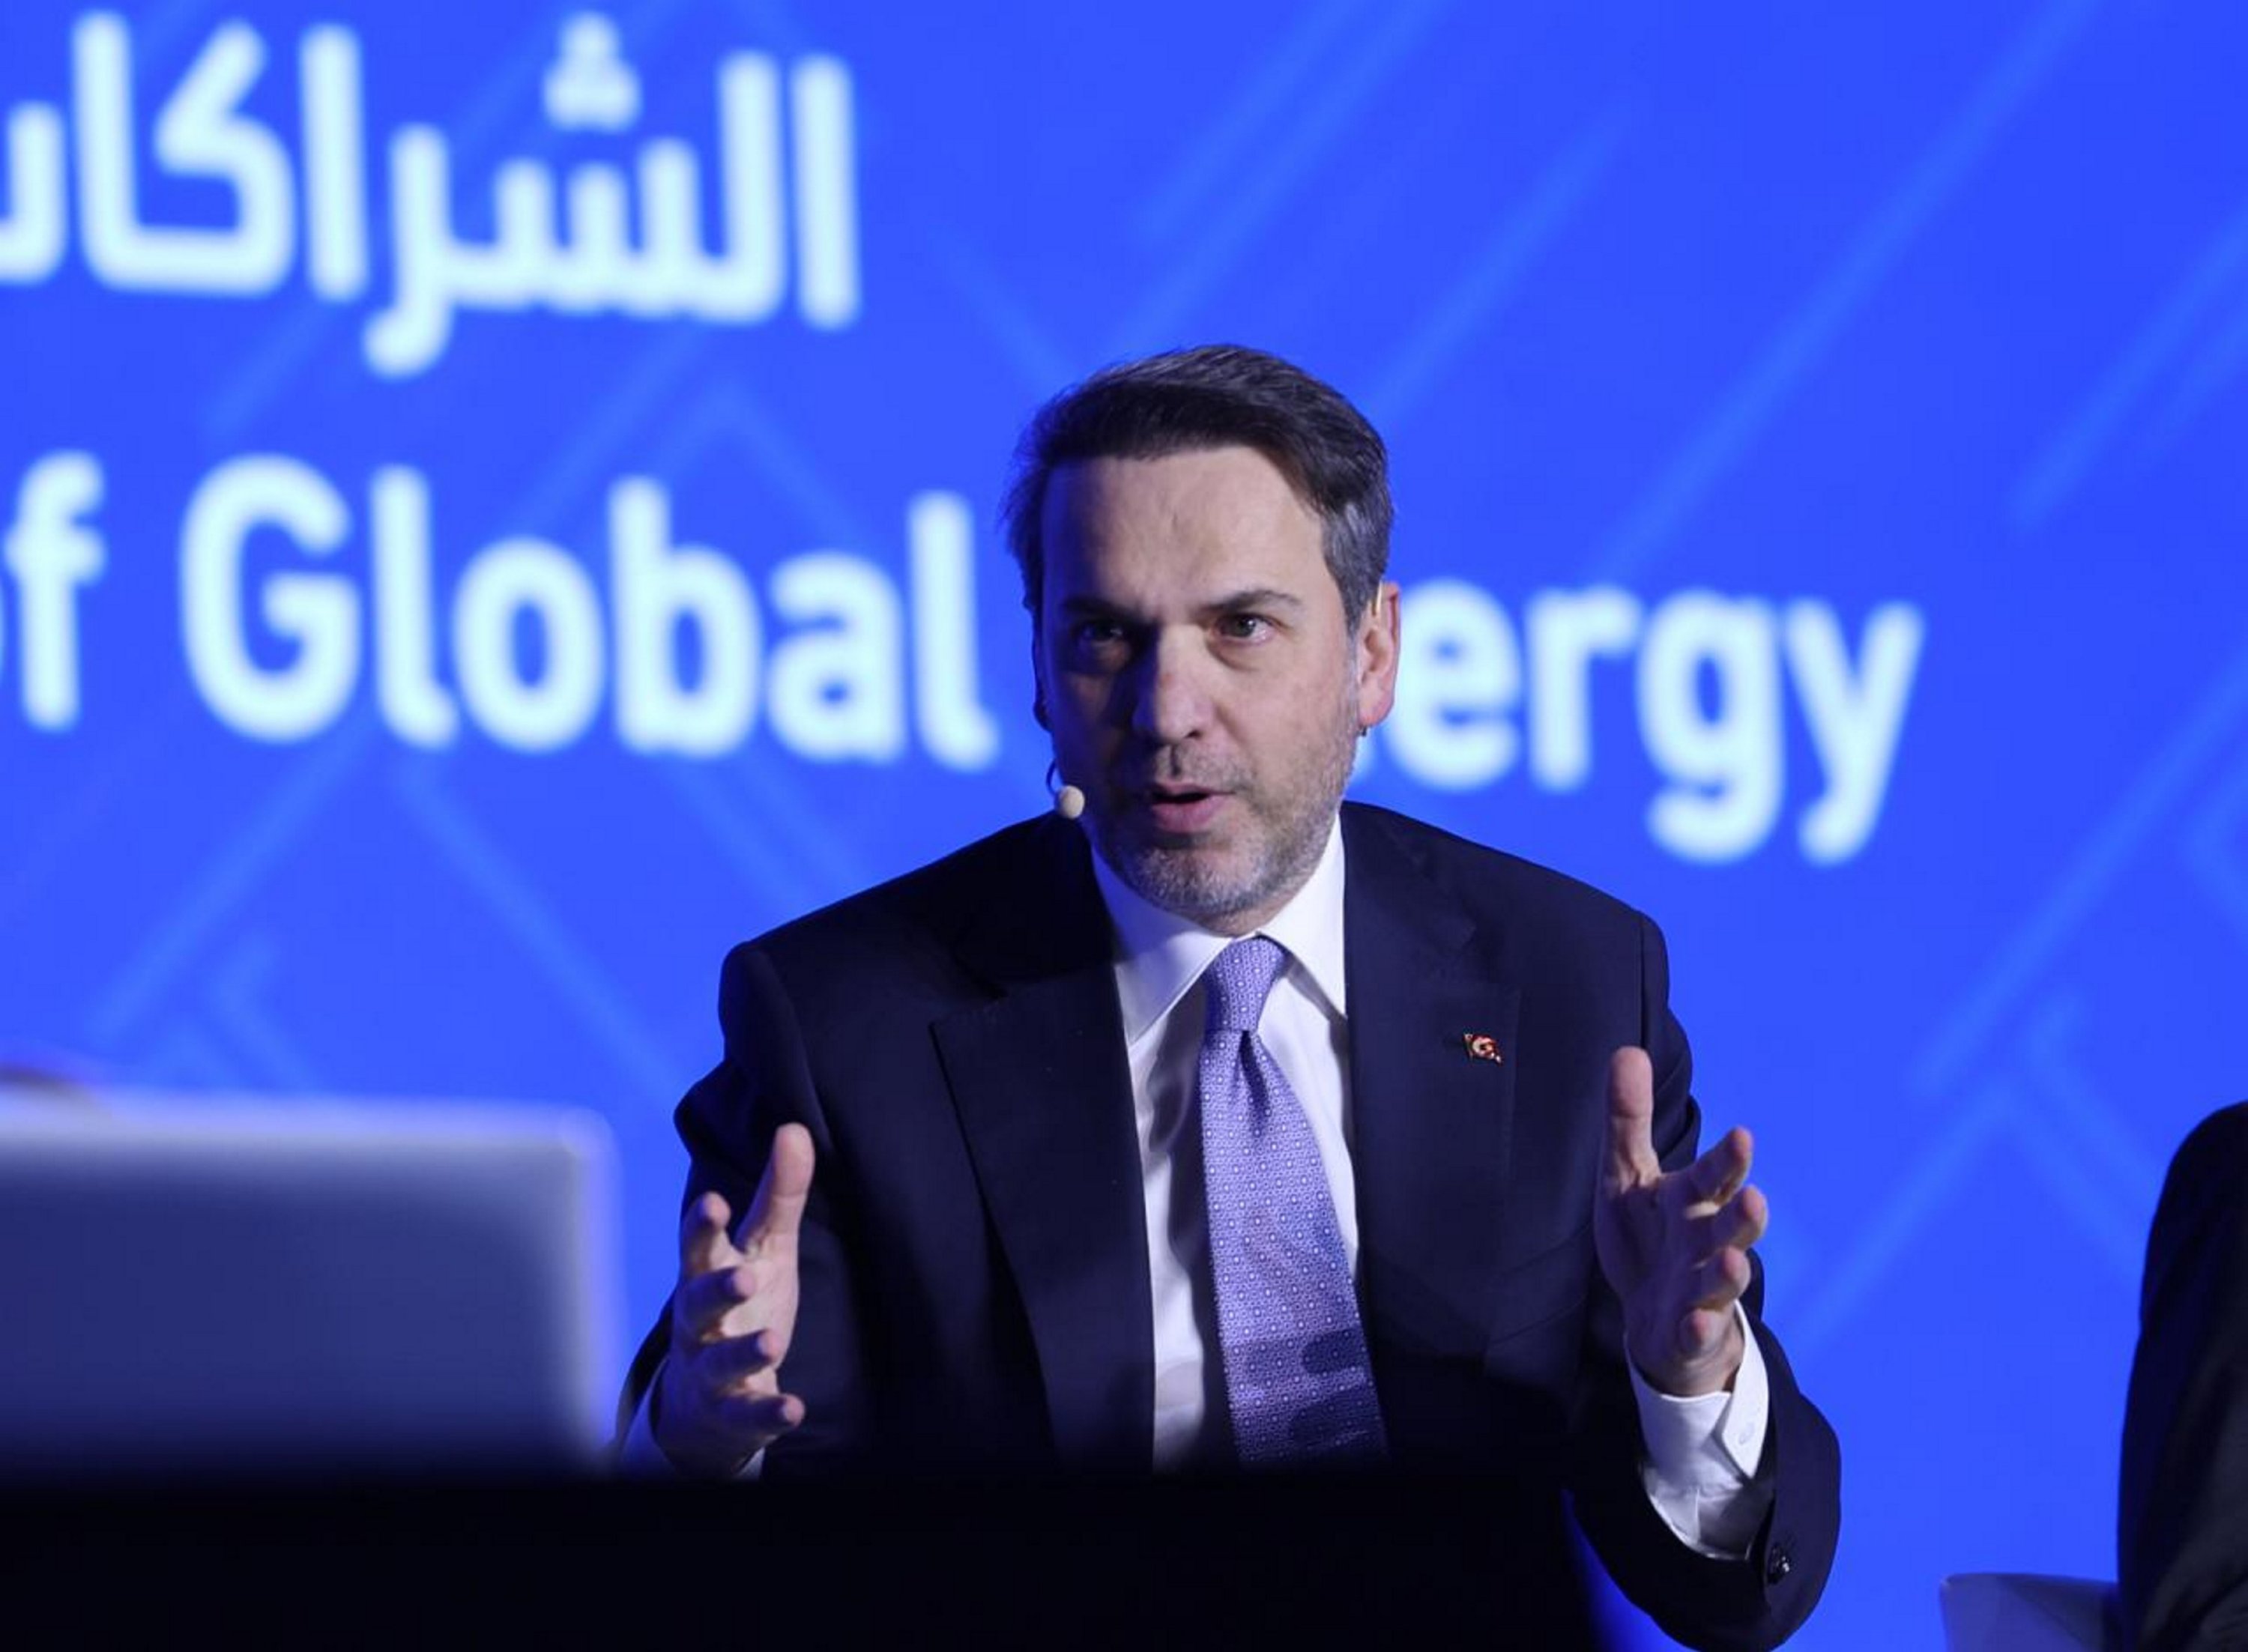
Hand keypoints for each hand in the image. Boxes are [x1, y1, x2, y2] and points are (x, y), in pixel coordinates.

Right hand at [651, 1122, 814, 1472]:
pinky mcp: (732, 1412)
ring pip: (721, 1361)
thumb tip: (794, 1128)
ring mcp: (712, 1370)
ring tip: (772, 1342)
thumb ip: (778, 1195)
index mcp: (706, 1274)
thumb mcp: (763, 1248)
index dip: (701, 1227)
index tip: (712, 1202)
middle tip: (743, 1276)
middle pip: (698, 1302)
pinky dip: (768, 1412)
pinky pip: (747, 1414)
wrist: (703, 1400)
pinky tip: (794, 1408)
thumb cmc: (737, 1304)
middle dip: (717, 1289)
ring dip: (744, 1352)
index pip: (698, 1247)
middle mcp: (700, 1322)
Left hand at [1594, 1046, 1765, 1396]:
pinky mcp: (1687, 1330)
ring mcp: (1699, 1290)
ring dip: (1729, 1272)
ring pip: (1719, 1281)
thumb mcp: (1627, 1176)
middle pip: (1726, 1228)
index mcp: (1689, 1202)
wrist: (1655, 1318)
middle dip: (1741, 1217)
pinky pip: (1694, 1331)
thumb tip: (1628, 1050)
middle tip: (1755, 1199)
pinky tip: (1695, 1322)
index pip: (1710, 1177)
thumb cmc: (1648, 1237)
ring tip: (1736, 1260)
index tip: (1741, 1135)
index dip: (1726, 1160)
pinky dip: (1697, 1327)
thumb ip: (1629, 1119)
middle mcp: (1703, 1243)